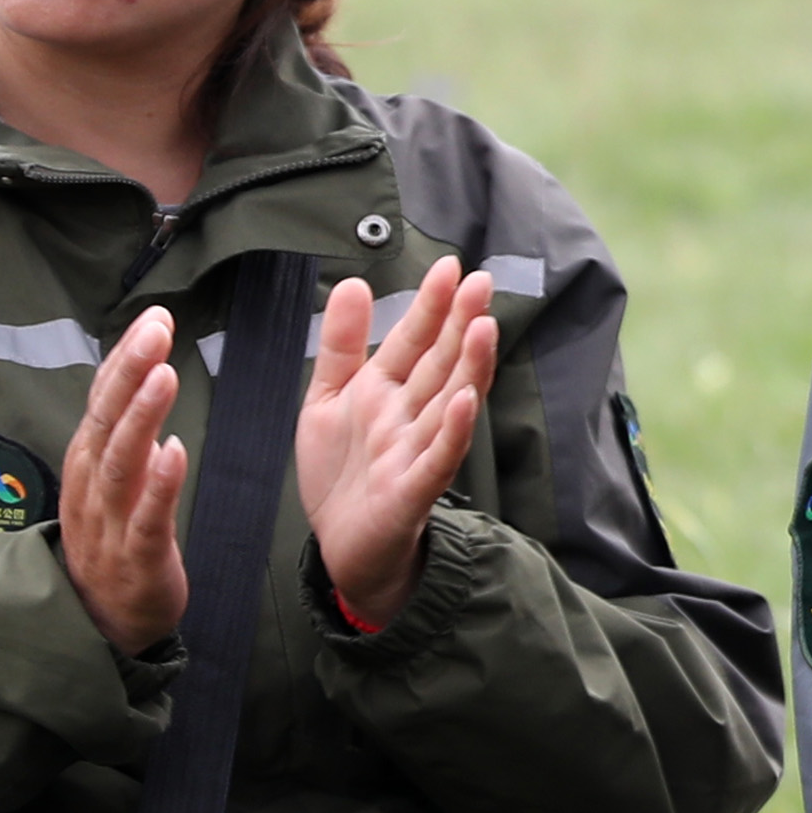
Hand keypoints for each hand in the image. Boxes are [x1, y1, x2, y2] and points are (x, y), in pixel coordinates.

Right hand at [57, 306, 188, 655]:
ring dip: (142, 417)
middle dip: (131, 371)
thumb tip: (136, 377)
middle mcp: (92, 489)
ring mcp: (110, 525)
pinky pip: (148, 518)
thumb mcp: (111, 484)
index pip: (102, 403)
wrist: (103, 626)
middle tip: (157, 328)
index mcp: (88, 466)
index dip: (125, 359)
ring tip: (163, 376)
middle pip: (106, 421)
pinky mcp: (137, 559)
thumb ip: (120, 435)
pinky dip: (159, 483)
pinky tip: (176, 451)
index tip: (154, 317)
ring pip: (121, 463)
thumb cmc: (113, 546)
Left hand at [299, 256, 496, 628]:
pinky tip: (466, 403)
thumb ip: (340, 343)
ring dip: (469, 368)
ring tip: (484, 328)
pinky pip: (438, 459)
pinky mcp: (414, 491)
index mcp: (386, 391)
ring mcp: (415, 451)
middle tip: (481, 283)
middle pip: (440, 364)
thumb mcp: (327, 398)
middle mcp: (408, 416)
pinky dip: (453, 432)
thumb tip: (353, 282)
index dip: (431, 305)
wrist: (342, 546)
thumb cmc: (341, 474)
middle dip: (460, 324)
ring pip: (449, 403)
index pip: (414, 340)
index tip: (452, 266)